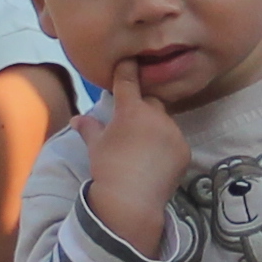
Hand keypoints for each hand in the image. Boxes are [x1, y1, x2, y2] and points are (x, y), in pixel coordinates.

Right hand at [79, 65, 188, 254]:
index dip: (127, 69)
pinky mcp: (184, 150)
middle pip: (151, 102)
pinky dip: (167, 147)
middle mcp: (156, 116)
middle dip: (142, 107)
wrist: (131, 200)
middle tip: (132, 124)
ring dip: (155, 129)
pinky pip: (175, 141)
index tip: (129, 61)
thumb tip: (76, 119)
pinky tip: (155, 161)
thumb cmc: (107, 169)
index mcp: (131, 110)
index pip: (129, 81)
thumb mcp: (95, 146)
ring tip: (143, 149)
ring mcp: (173, 132)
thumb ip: (89, 128)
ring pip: (164, 122)